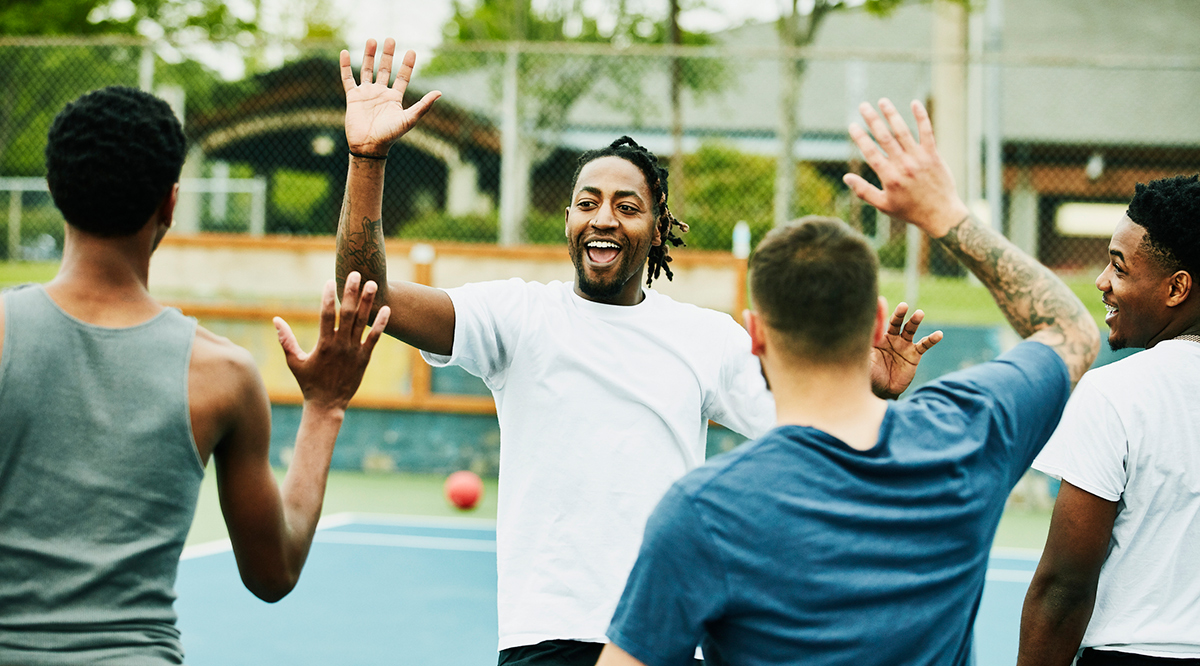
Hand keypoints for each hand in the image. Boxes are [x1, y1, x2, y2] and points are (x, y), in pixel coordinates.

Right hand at [274, 272, 390, 410]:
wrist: (327, 405)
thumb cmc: (308, 382)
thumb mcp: (294, 361)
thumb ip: (286, 339)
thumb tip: (276, 319)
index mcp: (323, 344)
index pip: (326, 315)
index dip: (328, 297)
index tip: (330, 281)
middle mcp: (340, 345)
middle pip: (348, 314)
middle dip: (352, 293)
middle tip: (355, 274)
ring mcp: (354, 351)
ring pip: (363, 322)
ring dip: (368, 302)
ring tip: (373, 284)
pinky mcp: (365, 358)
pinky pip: (374, 338)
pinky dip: (380, 323)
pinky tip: (386, 309)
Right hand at [341, 38, 440, 155]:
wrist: (369, 147)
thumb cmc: (390, 135)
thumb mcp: (409, 119)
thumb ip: (423, 105)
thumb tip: (440, 92)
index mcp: (395, 98)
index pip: (402, 77)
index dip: (407, 65)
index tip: (412, 51)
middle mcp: (381, 93)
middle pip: (385, 69)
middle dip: (388, 54)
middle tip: (391, 39)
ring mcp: (366, 94)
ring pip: (367, 70)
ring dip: (369, 55)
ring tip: (371, 40)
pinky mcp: (353, 97)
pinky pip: (348, 78)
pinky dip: (345, 66)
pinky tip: (345, 52)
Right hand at [843, 98, 970, 237]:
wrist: (940, 214)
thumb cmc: (910, 211)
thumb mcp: (883, 205)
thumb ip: (864, 191)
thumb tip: (846, 177)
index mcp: (889, 177)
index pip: (871, 152)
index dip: (860, 138)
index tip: (852, 125)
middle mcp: (903, 165)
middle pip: (884, 137)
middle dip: (872, 120)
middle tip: (863, 105)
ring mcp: (919, 158)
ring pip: (903, 131)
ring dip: (892, 114)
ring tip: (883, 101)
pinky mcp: (933, 155)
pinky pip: (926, 132)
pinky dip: (921, 117)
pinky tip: (914, 103)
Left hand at [869, 302, 942, 399]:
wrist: (882, 391)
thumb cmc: (869, 375)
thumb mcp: (865, 359)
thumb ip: (866, 344)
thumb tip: (864, 328)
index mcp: (876, 337)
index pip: (879, 322)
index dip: (880, 314)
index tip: (880, 302)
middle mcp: (891, 338)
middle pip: (896, 322)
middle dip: (899, 314)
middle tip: (903, 306)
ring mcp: (903, 345)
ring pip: (910, 330)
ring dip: (915, 321)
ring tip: (919, 313)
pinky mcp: (914, 355)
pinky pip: (924, 345)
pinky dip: (932, 339)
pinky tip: (939, 334)